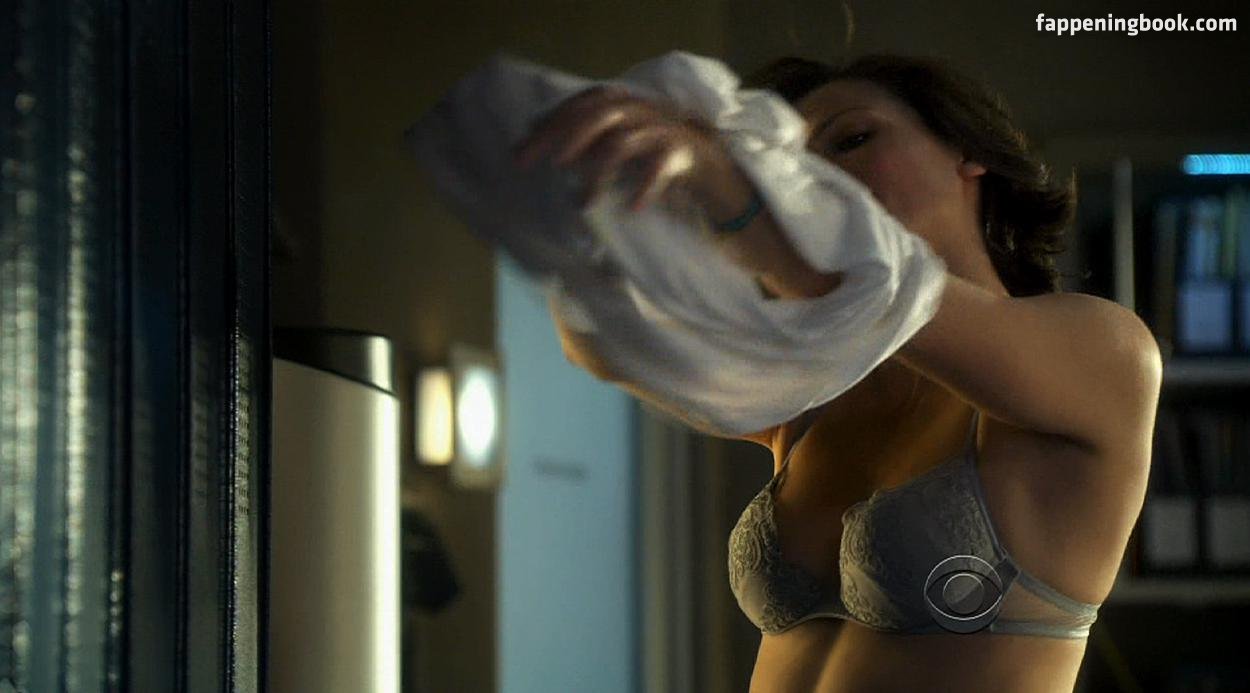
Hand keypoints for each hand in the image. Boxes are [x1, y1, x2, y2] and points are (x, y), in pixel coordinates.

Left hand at [512, 85, 745, 212]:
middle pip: (596, 117)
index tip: (521, 153)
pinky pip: (658, 168)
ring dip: (598, 175)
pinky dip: (644, 187)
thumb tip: (528, 145)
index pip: (576, 107)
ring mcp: (659, 129)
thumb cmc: (647, 151)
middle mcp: (637, 110)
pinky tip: (631, 208)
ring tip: (584, 204)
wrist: (704, 160)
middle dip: (566, 140)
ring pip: (621, 145)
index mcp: (617, 103)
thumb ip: (575, 142)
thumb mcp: (608, 142)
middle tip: (545, 169)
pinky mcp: (679, 151)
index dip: (548, 126)